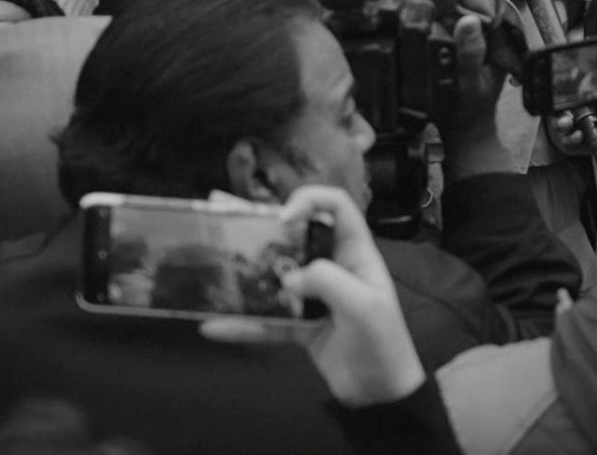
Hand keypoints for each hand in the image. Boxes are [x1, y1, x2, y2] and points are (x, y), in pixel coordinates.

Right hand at [201, 186, 424, 407]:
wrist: (382, 395)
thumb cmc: (382, 343)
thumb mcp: (363, 306)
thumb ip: (326, 282)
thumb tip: (287, 279)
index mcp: (355, 253)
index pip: (337, 208)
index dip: (310, 201)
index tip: (282, 219)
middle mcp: (333, 269)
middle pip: (297, 239)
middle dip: (264, 231)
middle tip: (229, 228)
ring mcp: (314, 299)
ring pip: (275, 279)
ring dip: (247, 277)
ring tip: (214, 271)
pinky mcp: (300, 328)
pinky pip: (267, 321)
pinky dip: (243, 325)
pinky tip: (214, 327)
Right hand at [434, 0, 512, 176]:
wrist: (467, 129)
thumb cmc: (466, 110)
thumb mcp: (466, 84)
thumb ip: (469, 54)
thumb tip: (468, 22)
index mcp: (500, 39)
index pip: (483, 1)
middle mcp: (499, 33)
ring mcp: (490, 34)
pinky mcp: (480, 38)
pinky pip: (472, 7)